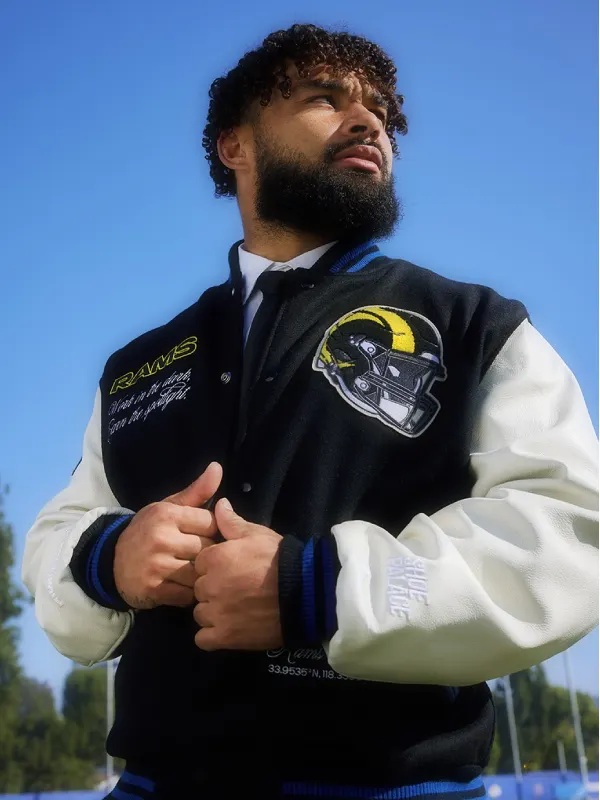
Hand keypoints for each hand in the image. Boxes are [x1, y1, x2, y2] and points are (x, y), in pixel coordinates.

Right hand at [114, 462, 222, 608]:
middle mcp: (161, 538)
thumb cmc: (148, 531)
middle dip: (208, 554)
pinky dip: (189, 594)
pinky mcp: (154, 589)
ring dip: (201, 576)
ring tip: (194, 572)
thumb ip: (197, 491)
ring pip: (199, 573)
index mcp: (167, 514)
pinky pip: (187, 595)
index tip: (204, 534)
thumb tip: (217, 467)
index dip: (212, 530)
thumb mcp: (168, 507)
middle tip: (201, 555)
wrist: (111, 563)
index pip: (211, 522)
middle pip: (207, 548)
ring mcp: (156, 565)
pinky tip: (183, 586)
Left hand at [193, 498, 283, 650]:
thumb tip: (219, 504)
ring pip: (200, 613)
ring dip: (212, 612)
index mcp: (214, 558)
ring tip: (235, 610)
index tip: (230, 570)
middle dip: (212, 588)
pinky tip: (228, 629)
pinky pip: (204, 639)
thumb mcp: (257, 534)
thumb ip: (232, 522)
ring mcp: (216, 613)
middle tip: (235, 590)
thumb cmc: (280, 559)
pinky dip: (213, 636)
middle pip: (199, 588)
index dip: (214, 567)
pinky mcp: (225, 637)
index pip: (200, 564)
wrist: (305, 593)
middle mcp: (209, 586)